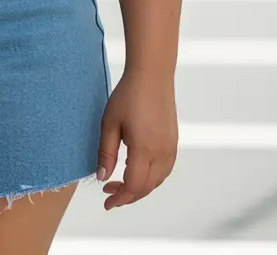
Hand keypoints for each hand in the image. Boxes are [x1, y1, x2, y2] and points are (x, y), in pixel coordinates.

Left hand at [95, 69, 177, 209]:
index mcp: (144, 149)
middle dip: (127, 195)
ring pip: (157, 181)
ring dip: (140, 188)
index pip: (133, 186)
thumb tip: (102, 178)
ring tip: (120, 184)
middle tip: (109, 193)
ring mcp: (171, 148)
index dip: (119, 198)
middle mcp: (162, 153)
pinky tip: (138, 172)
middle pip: (146, 188)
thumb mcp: (109, 123)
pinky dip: (151, 178)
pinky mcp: (174, 142)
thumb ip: (106, 153)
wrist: (152, 75)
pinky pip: (164, 170)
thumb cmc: (128, 95)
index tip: (106, 202)